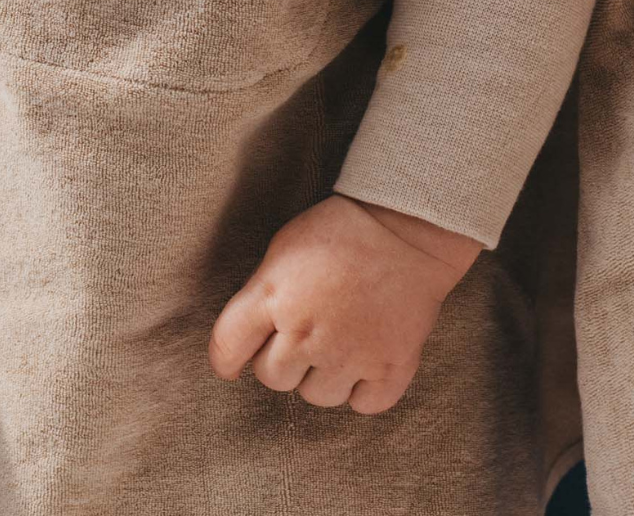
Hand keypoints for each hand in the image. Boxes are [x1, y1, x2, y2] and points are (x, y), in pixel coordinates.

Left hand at [207, 193, 481, 415]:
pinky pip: (361, 405)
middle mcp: (306, 333)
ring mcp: (349, 355)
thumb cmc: (340, 231)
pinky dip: (363, 388)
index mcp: (273, 297)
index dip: (226, 360)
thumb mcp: (284, 248)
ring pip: (316, 396)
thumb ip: (263, 296)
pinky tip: (367, 355)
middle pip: (272, 379)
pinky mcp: (389, 370)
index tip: (233, 363)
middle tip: (305, 333)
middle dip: (282, 360)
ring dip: (322, 376)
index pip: (226, 349)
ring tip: (340, 339)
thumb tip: (248, 338)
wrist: (406, 228)